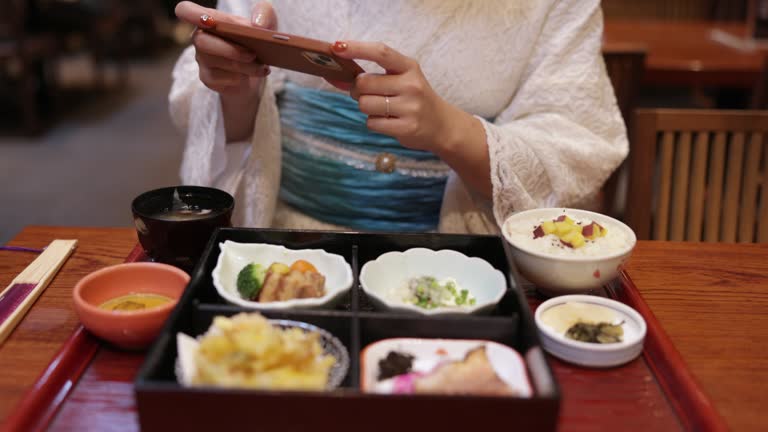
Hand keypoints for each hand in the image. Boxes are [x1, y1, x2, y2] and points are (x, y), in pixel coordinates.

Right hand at [175, 1, 276, 96]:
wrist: (257, 70)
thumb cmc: (255, 40)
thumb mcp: (265, 23)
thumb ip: (264, 13)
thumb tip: (257, 25)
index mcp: (209, 19)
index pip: (186, 10)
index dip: (191, 14)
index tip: (209, 21)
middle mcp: (200, 37)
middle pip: (202, 41)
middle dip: (230, 49)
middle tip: (253, 54)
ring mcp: (202, 59)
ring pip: (215, 62)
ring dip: (242, 66)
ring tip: (261, 67)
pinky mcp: (208, 78)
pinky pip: (220, 79)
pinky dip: (240, 78)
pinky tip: (253, 75)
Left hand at [331, 40, 491, 196]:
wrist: (441, 125)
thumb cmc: (413, 98)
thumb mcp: (401, 79)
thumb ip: (372, 76)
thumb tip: (335, 75)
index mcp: (409, 67)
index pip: (381, 52)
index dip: (357, 48)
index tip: (337, 47)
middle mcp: (411, 85)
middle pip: (364, 83)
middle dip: (357, 90)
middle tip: (366, 94)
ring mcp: (410, 107)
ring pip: (365, 104)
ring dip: (366, 108)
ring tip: (380, 109)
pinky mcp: (406, 128)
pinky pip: (372, 123)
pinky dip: (374, 123)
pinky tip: (388, 121)